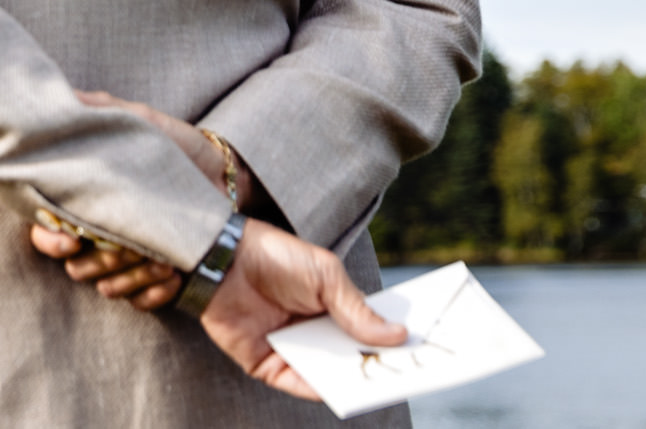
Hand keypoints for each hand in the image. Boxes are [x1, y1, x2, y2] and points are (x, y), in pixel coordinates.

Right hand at [24, 89, 256, 307]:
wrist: (224, 173)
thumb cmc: (175, 145)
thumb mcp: (137, 121)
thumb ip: (96, 111)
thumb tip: (57, 98)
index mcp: (85, 199)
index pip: (45, 228)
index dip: (50, 238)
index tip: (71, 237)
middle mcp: (97, 234)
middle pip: (74, 264)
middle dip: (100, 258)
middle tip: (128, 247)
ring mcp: (124, 261)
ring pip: (104, 286)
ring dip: (129, 277)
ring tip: (162, 260)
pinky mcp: (152, 279)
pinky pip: (138, 302)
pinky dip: (154, 294)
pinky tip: (173, 277)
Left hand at [201, 219, 406, 399]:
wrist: (224, 258)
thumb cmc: (275, 257)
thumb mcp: (326, 276)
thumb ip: (357, 309)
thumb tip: (398, 336)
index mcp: (332, 307)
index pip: (367, 331)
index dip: (391, 341)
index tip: (421, 350)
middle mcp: (314, 332)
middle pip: (351, 358)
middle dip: (376, 365)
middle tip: (408, 373)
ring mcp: (291, 349)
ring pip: (328, 375)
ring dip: (351, 380)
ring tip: (379, 382)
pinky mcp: (267, 365)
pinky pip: (298, 384)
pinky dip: (318, 388)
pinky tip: (339, 388)